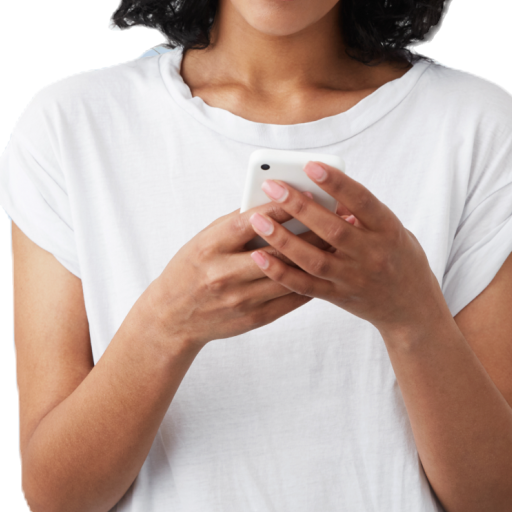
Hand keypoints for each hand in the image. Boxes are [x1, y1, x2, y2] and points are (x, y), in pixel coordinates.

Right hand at [146, 194, 349, 348]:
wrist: (172, 318)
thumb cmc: (191, 268)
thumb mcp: (205, 240)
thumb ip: (237, 224)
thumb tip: (276, 201)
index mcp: (211, 247)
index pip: (251, 223)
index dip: (281, 208)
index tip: (307, 193)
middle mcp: (224, 273)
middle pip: (276, 251)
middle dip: (310, 234)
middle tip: (337, 219)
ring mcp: (239, 299)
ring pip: (288, 276)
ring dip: (316, 258)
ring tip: (338, 242)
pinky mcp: (252, 319)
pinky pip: (289, 300)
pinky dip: (309, 283)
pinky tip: (325, 269)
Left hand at [247, 162, 438, 332]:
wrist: (411, 307)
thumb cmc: (397, 255)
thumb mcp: (389, 228)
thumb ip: (359, 212)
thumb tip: (319, 191)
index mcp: (388, 230)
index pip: (362, 201)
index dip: (336, 182)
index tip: (310, 165)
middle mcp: (373, 255)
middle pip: (332, 230)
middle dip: (299, 206)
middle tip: (272, 186)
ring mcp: (354, 278)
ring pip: (314, 260)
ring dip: (283, 239)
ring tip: (258, 219)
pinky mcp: (339, 297)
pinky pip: (305, 286)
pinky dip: (281, 273)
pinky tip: (260, 257)